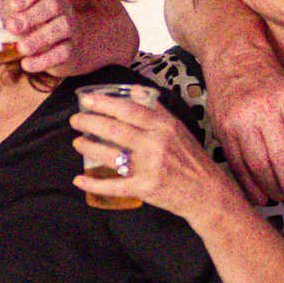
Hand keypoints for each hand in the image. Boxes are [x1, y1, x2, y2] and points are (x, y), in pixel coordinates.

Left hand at [5, 0, 79, 75]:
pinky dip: (44, 60)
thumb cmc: (36, 21)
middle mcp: (61, 7)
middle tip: (11, 27)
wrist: (67, 45)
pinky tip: (27, 64)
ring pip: (61, 28)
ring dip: (39, 38)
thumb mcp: (22, 6)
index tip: (13, 5)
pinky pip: (63, 53)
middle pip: (52, 5)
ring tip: (21, 48)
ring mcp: (70, 28)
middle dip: (31, 16)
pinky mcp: (72, 49)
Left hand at [69, 87, 237, 219]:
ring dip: (89, 147)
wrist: (208, 193)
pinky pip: (114, 185)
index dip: (104, 103)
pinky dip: (94, 183)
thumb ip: (156, 109)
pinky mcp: (145, 188)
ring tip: (77, 142)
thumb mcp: (178, 128)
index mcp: (164, 126)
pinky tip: (79, 179)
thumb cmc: (191, 158)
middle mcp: (156, 144)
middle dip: (90, 123)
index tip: (87, 100)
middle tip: (75, 119)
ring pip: (111, 154)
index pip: (129, 109)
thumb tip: (135, 90)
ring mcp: (150, 167)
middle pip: (115, 129)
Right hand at [199, 43, 283, 210]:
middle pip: (280, 157)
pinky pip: (237, 163)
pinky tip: (261, 195)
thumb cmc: (270, 80)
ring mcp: (240, 119)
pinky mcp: (222, 129)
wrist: (234, 59)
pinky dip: (249, 184)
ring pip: (258, 164)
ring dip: (273, 187)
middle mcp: (263, 108)